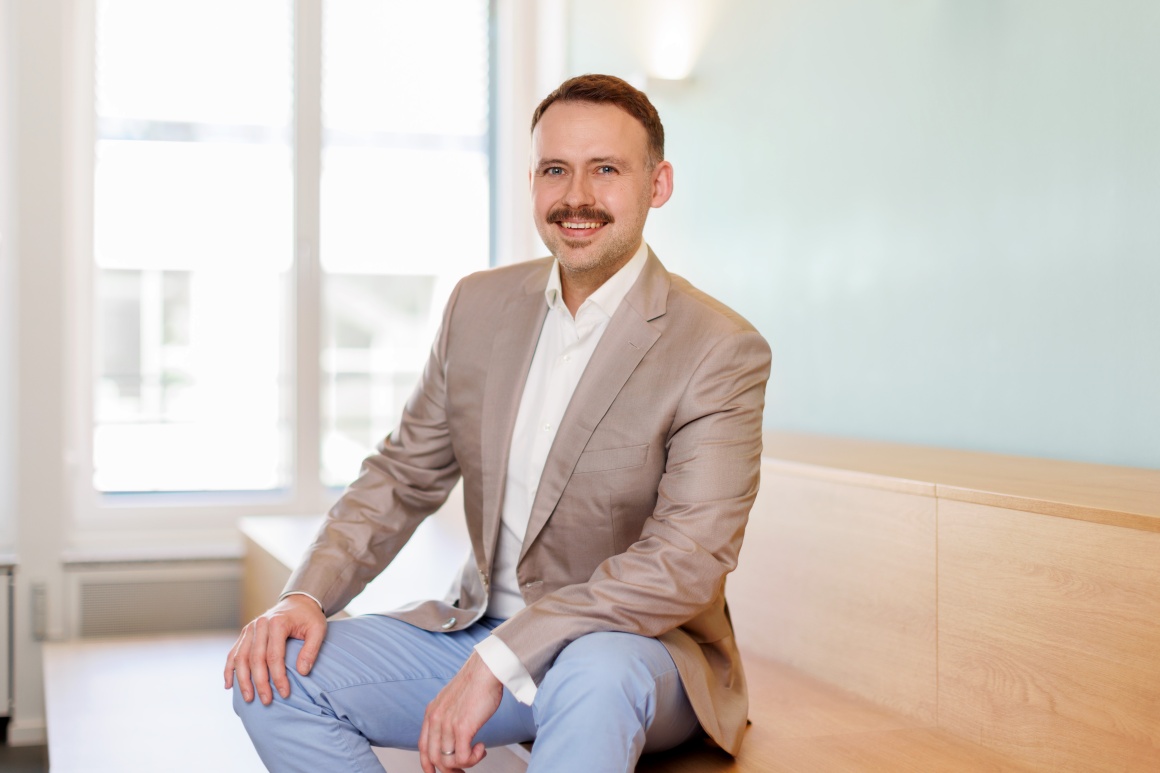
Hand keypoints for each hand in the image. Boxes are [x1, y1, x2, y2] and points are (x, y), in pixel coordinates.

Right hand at [224, 594, 326, 704]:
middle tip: (266, 701)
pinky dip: (229, 670)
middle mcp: (260, 625)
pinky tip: (229, 685)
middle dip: (260, 683)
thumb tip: (302, 672)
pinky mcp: (245, 633)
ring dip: (242, 680)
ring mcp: (250, 629)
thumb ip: (311, 650)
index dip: (278, 677)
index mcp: (277, 623)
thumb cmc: (309, 618)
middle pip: (255, 659)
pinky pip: (233, 653)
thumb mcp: (318, 629)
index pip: (274, 656)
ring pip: (240, 658)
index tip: (285, 693)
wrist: (298, 602)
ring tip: (249, 698)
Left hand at [419, 652, 503, 772]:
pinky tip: (482, 748)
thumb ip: (447, 715)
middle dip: (449, 770)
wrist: (486, 670)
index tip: (434, 771)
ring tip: (477, 753)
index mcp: (432, 712)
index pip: (422, 747)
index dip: (427, 763)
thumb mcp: (452, 699)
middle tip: (463, 770)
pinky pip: (462, 758)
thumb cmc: (476, 682)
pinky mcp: (462, 728)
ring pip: (447, 761)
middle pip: (434, 758)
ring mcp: (447, 725)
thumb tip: (454, 733)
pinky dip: (473, 759)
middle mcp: (436, 719)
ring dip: (465, 764)